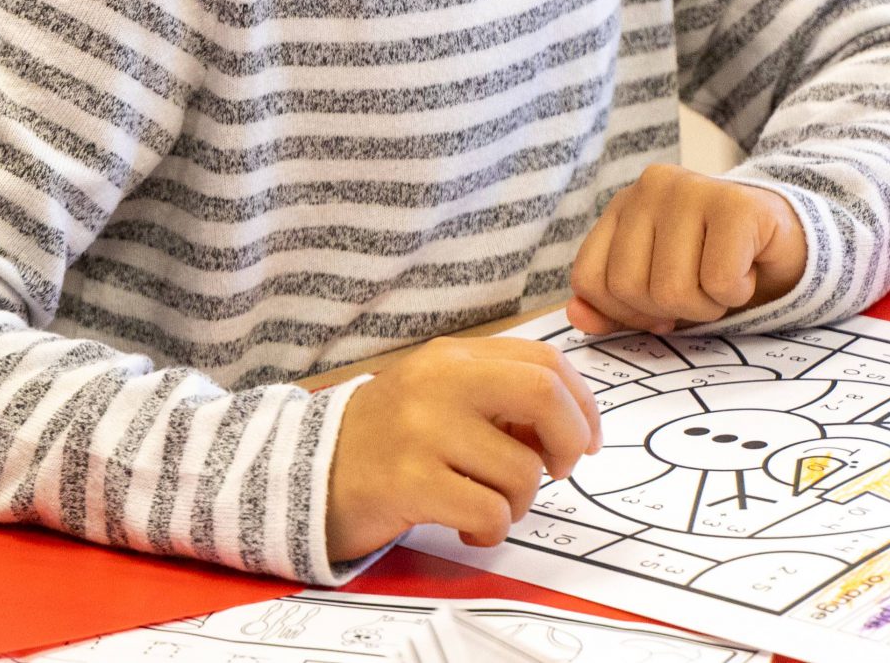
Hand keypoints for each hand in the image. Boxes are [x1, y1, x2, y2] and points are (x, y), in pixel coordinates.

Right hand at [324, 338, 600, 563]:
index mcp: (454, 356)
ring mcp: (423, 432)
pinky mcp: (410, 483)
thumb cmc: (387, 438)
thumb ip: (498, 395)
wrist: (302, 471)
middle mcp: (440, 383)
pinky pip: (489, 514)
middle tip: (558, 469)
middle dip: (570, 441)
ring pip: (521, 471)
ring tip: (488, 506)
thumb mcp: (440, 395)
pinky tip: (467, 530)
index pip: (545, 363)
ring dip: (519, 502)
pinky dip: (491, 532)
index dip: (582, 403)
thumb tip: (568, 423)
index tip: (587, 438)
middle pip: (545, 398)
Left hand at [567, 165, 808, 335]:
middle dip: (671, 310)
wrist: (785, 242)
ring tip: (725, 277)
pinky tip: (748, 268)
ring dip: (707, 305)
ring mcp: (693, 187)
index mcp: (622, 206)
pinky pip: (719, 282)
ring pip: (673, 290)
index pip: (590, 281)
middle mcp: (650, 187)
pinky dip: (737, 293)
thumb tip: (577, 315)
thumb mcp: (656, 291)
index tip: (662, 307)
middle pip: (630, 288)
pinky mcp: (736, 202)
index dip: (626, 313)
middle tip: (702, 289)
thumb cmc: (714, 267)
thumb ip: (612, 306)